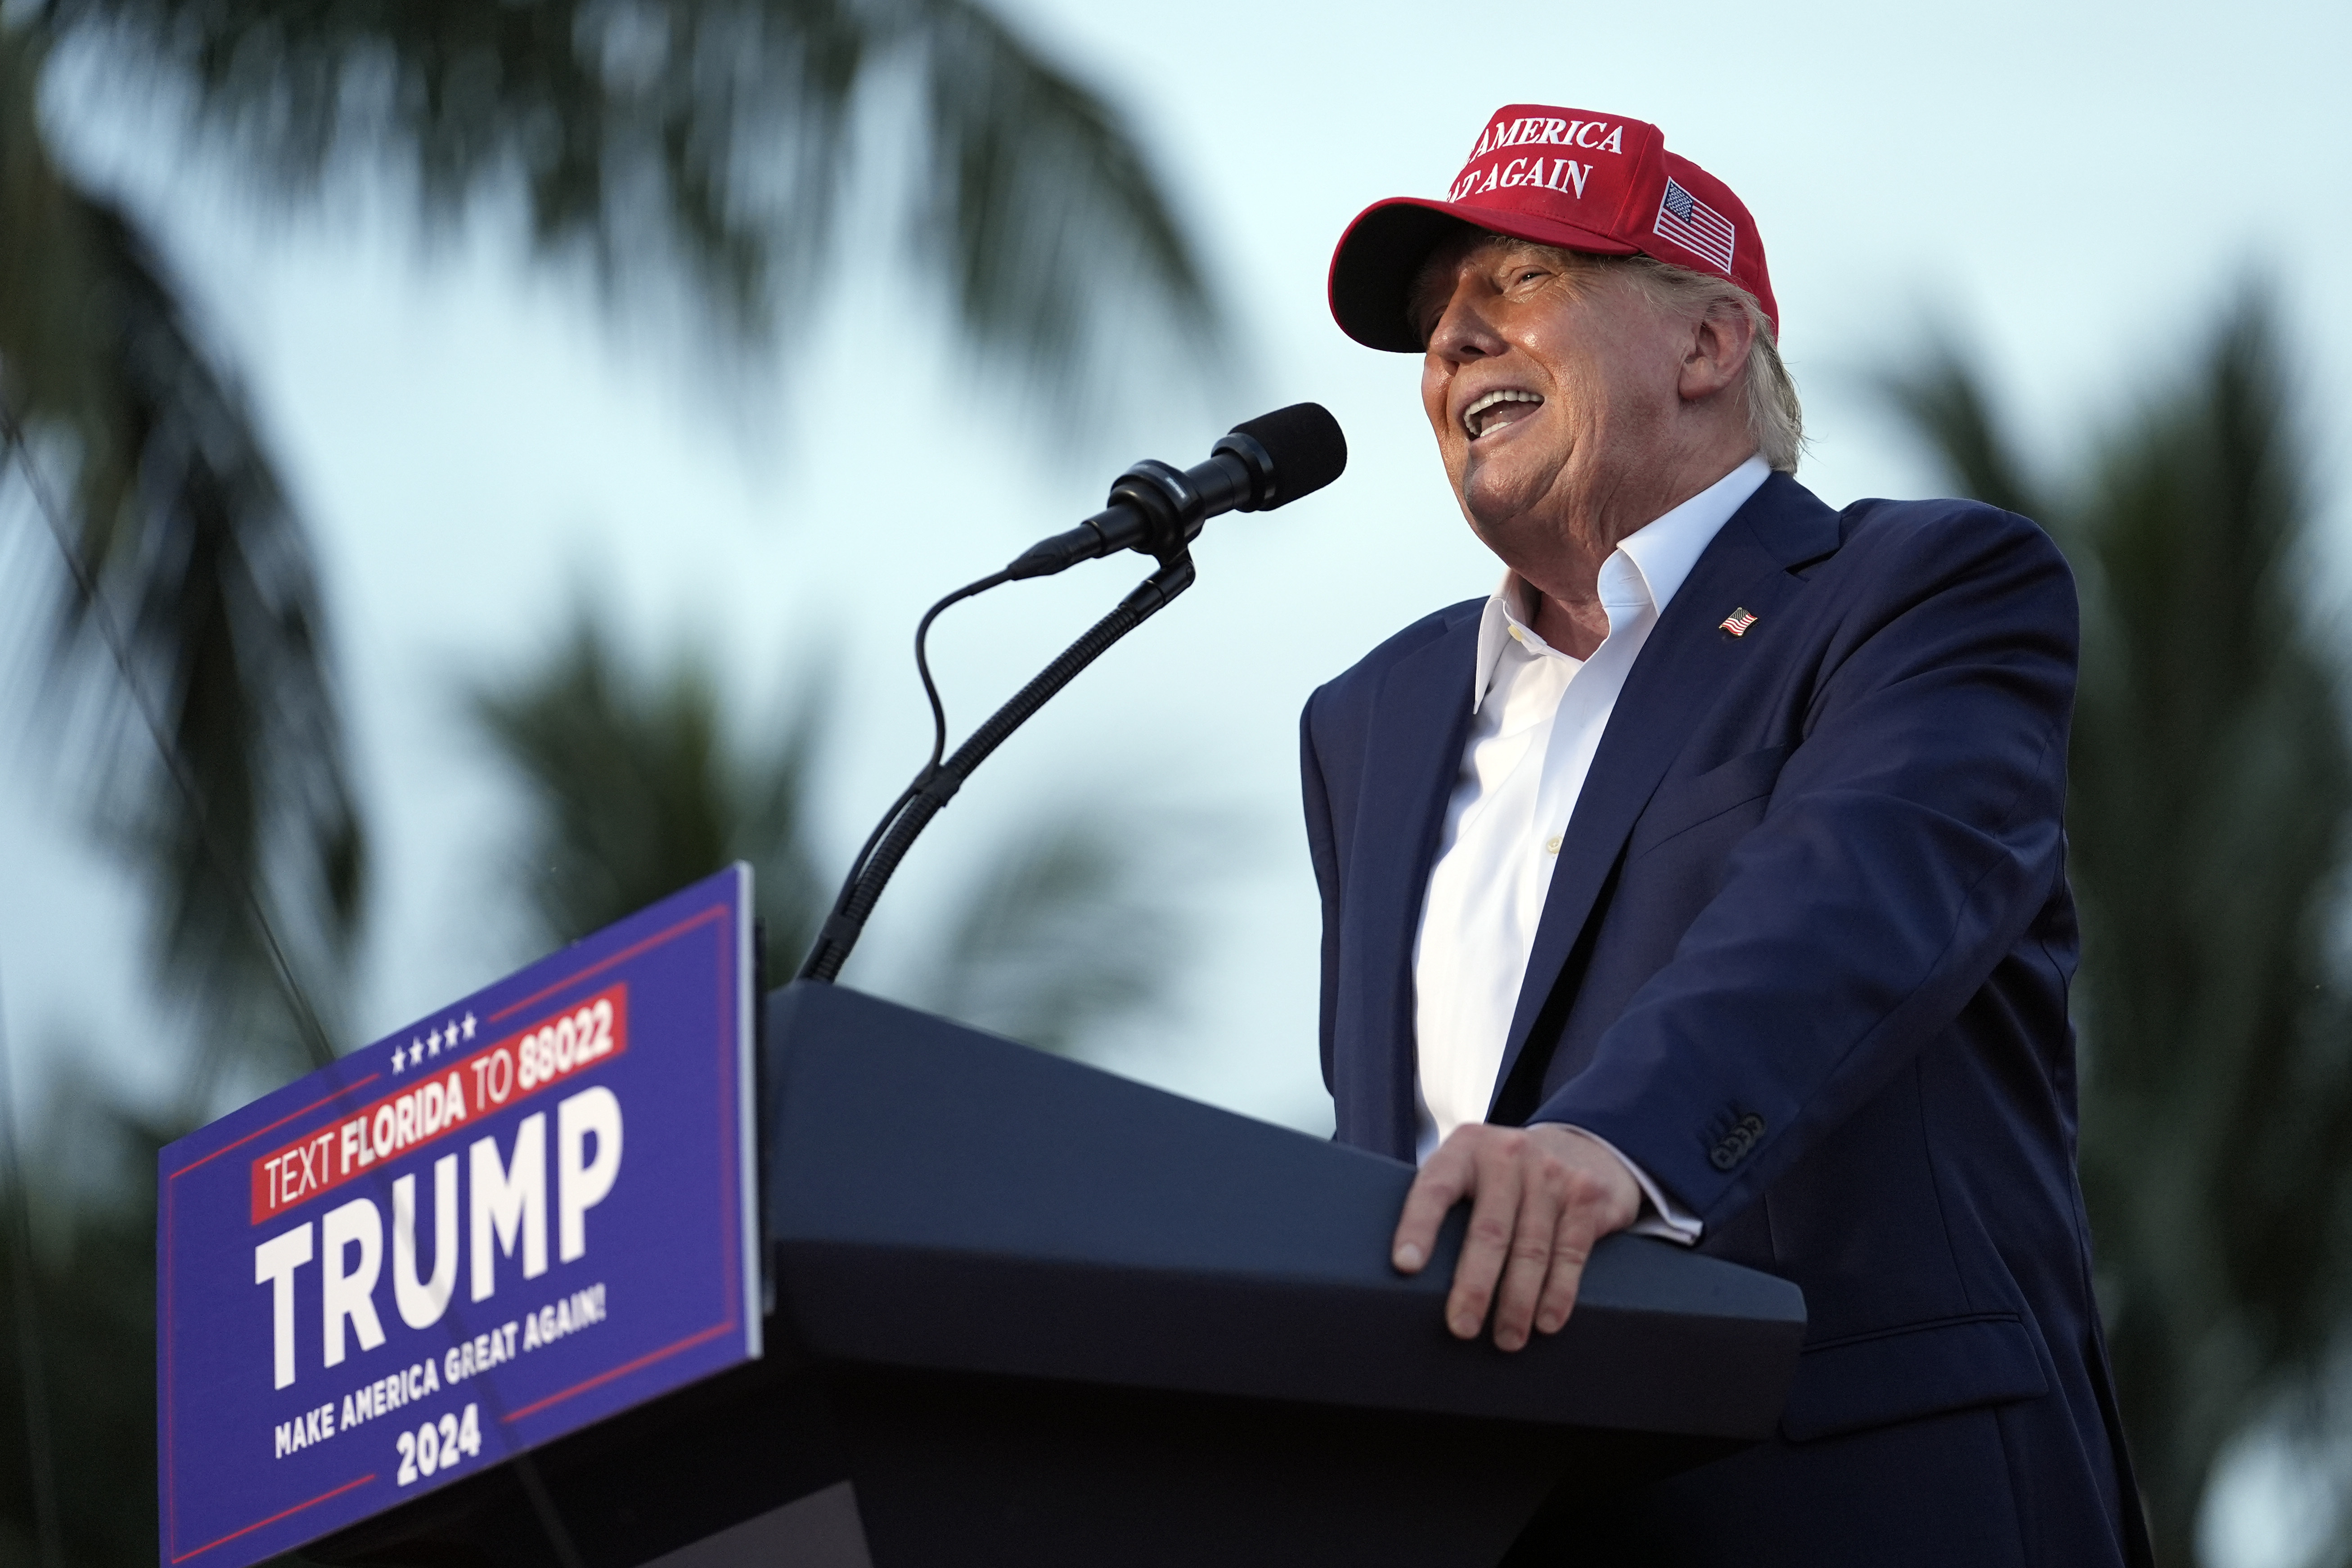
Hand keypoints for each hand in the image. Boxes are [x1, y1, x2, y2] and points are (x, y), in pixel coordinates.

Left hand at [1391, 1123, 1640, 1350]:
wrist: (1576, 1147)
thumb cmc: (1502, 1177)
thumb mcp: (1470, 1169)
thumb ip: (1447, 1205)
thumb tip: (1412, 1274)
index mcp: (1465, 1148)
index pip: (1435, 1189)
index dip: (1419, 1227)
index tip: (1406, 1266)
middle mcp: (1508, 1155)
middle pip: (1489, 1230)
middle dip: (1474, 1285)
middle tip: (1462, 1327)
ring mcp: (1551, 1173)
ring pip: (1531, 1249)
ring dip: (1517, 1303)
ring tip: (1506, 1340)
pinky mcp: (1586, 1196)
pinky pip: (1570, 1253)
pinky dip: (1558, 1293)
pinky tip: (1546, 1321)